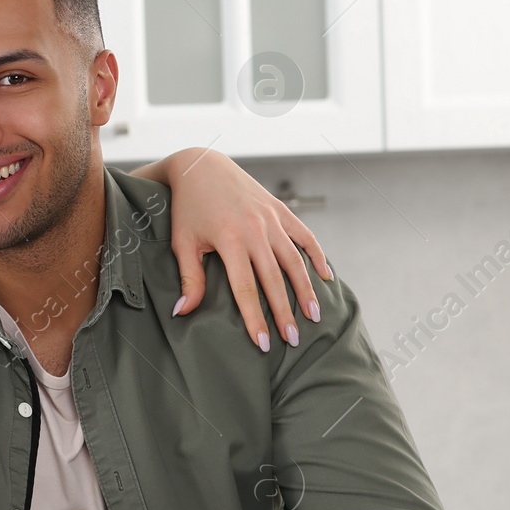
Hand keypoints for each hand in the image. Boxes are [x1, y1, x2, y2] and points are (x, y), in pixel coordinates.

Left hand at [161, 148, 332, 350]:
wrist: (202, 166)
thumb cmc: (189, 208)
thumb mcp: (184, 242)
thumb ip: (189, 278)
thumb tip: (183, 312)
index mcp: (230, 239)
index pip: (246, 288)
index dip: (256, 318)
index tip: (263, 343)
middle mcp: (255, 229)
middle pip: (275, 279)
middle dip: (285, 312)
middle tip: (293, 339)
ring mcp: (271, 218)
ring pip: (295, 260)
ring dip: (306, 289)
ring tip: (314, 316)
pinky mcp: (280, 210)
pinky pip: (304, 235)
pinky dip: (316, 255)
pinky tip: (326, 276)